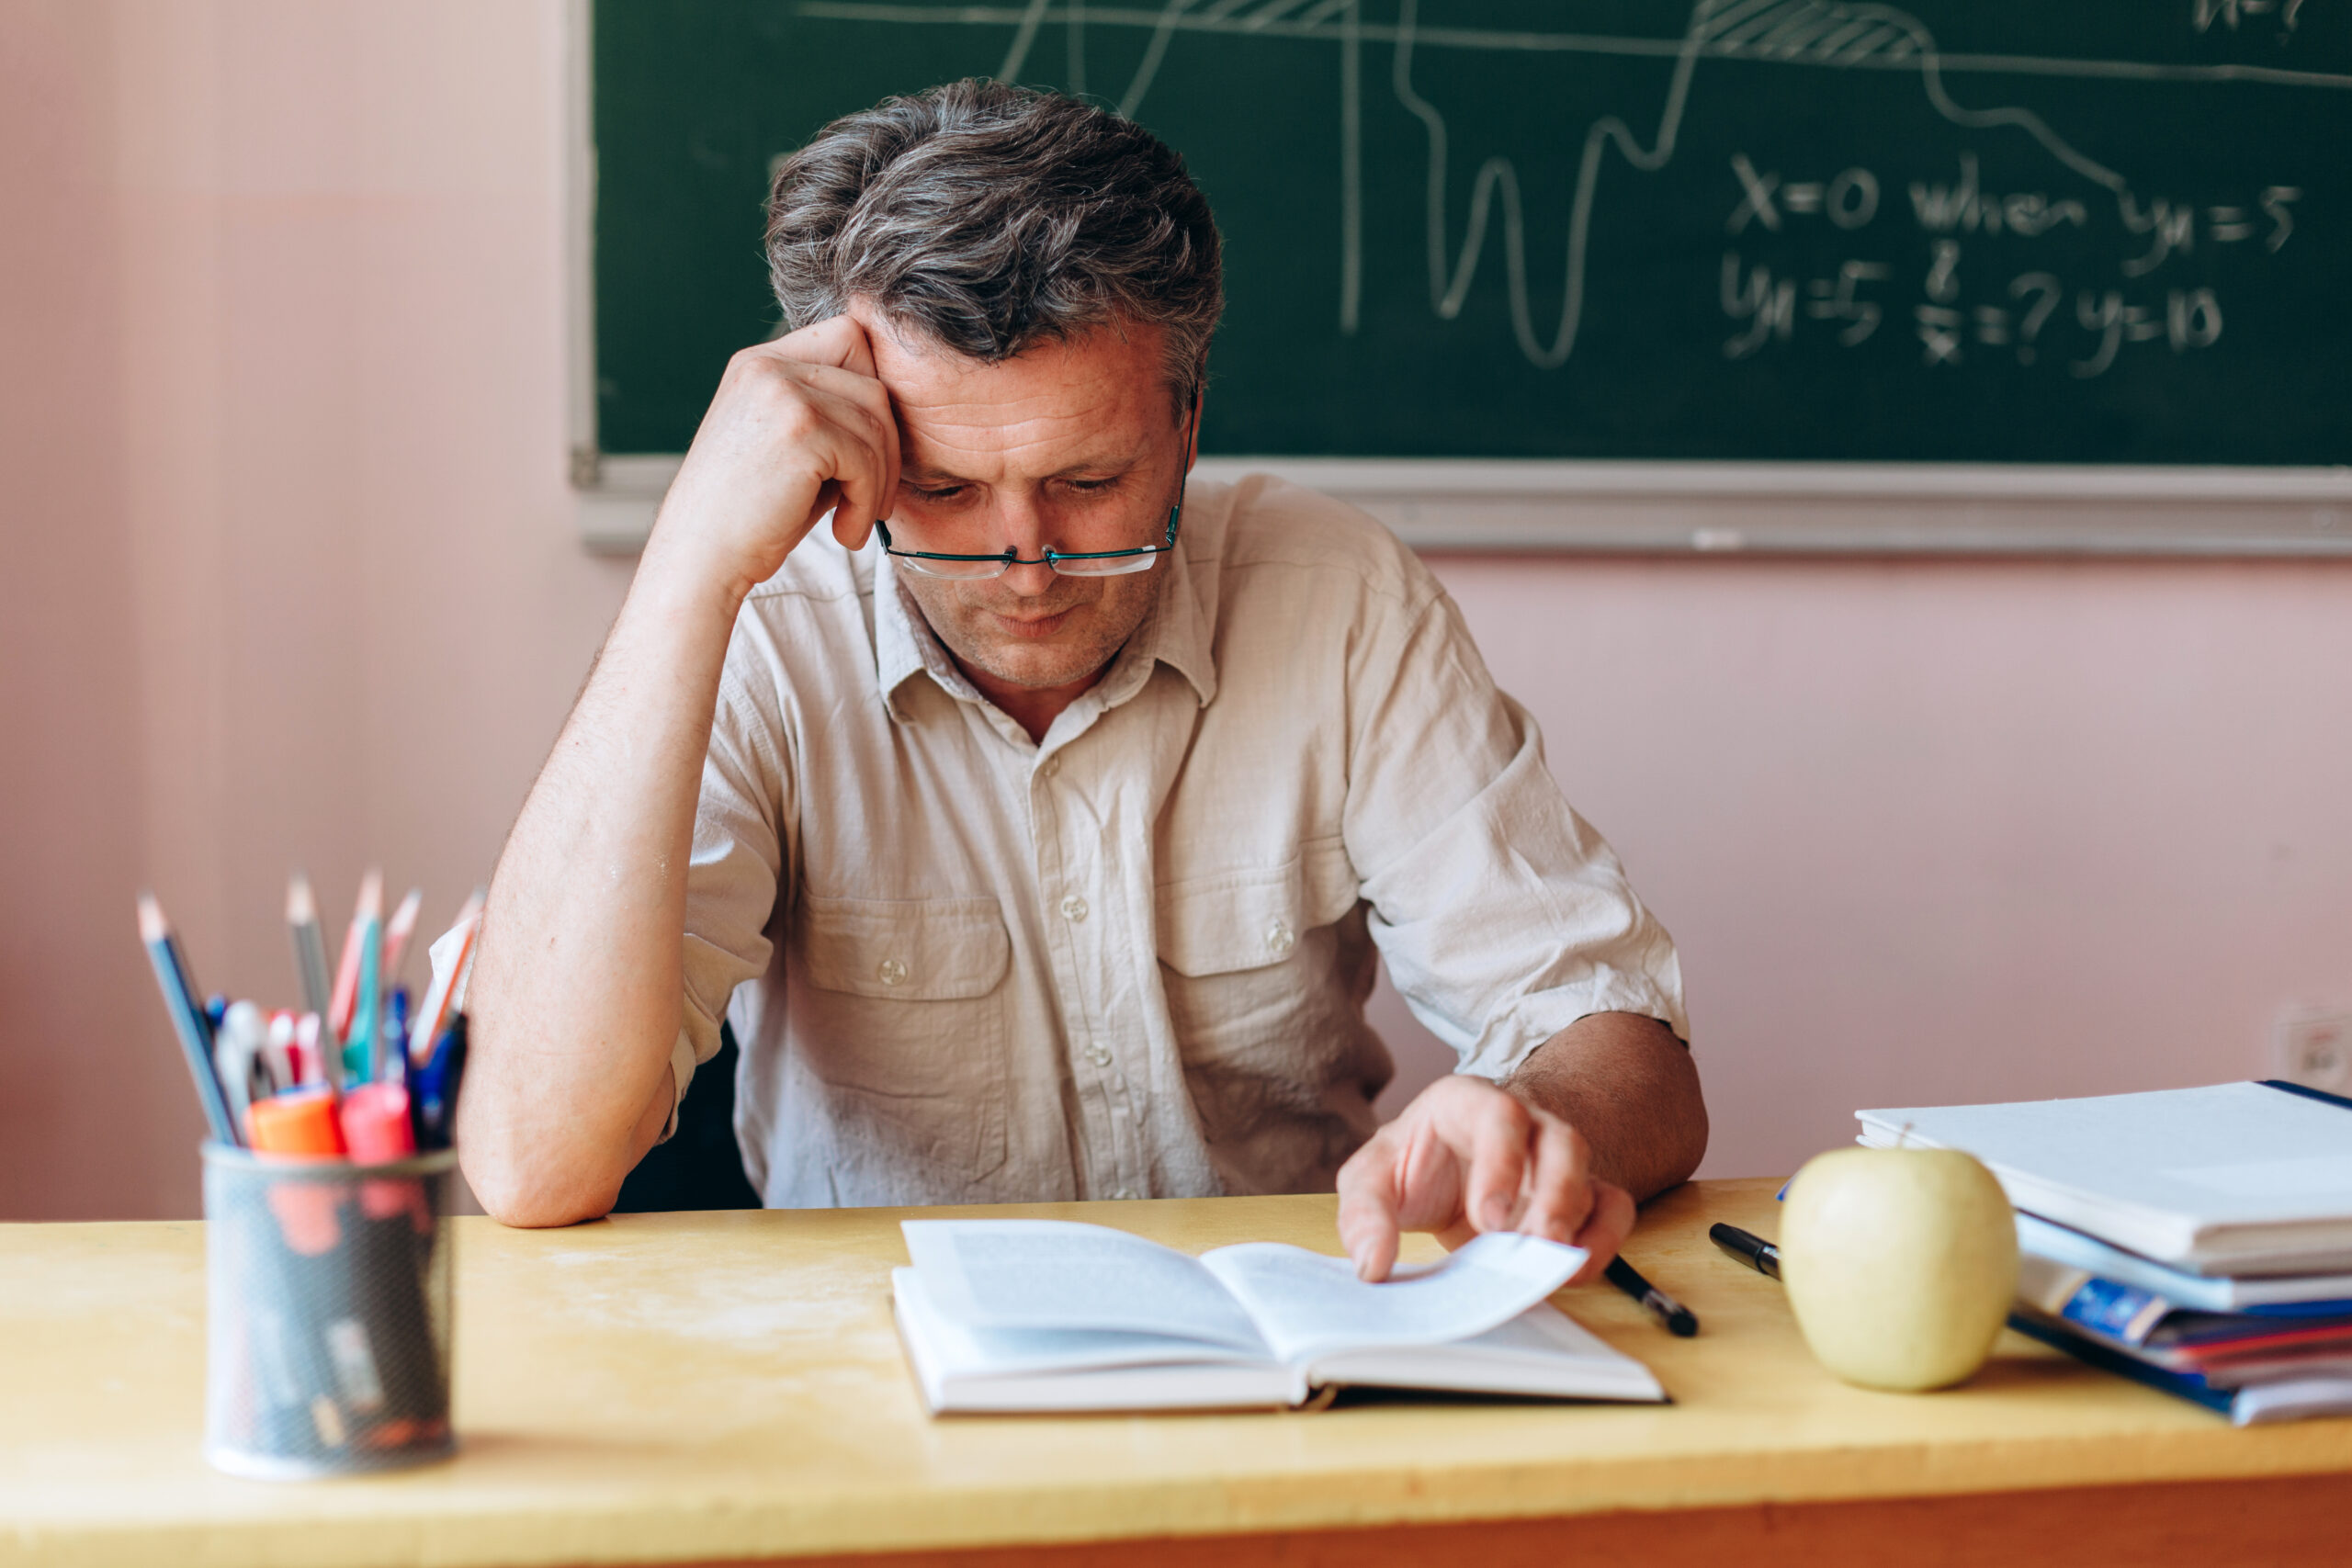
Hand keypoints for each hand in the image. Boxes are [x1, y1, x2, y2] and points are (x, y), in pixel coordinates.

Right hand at [646, 314, 901, 601]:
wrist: (698, 559)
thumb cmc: (746, 517)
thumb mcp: (784, 448)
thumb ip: (828, 417)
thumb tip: (892, 418)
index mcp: (760, 363)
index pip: (849, 339)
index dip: (871, 392)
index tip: (864, 450)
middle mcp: (768, 365)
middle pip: (873, 383)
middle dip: (887, 447)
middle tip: (872, 498)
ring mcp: (783, 392)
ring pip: (877, 423)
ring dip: (880, 482)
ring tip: (856, 520)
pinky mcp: (801, 429)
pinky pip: (867, 459)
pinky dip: (867, 503)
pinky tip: (845, 532)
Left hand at [1336, 1075, 1634, 1283]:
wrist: (1440, 1176)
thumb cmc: (1409, 1168)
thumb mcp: (1371, 1180)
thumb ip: (1364, 1216)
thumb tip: (1373, 1266)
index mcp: (1467, 1103)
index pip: (1499, 1113)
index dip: (1502, 1162)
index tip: (1489, 1218)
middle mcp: (1524, 1125)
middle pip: (1562, 1140)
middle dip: (1555, 1194)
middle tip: (1534, 1242)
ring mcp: (1555, 1161)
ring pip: (1590, 1176)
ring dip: (1577, 1222)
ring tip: (1550, 1264)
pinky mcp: (1577, 1198)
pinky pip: (1612, 1209)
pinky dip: (1603, 1240)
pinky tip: (1573, 1270)